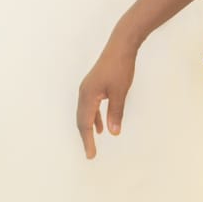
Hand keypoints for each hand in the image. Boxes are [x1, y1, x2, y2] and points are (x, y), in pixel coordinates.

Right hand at [76, 28, 138, 158]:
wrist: (121, 46)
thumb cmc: (120, 67)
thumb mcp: (120, 93)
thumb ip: (115, 113)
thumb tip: (113, 132)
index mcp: (87, 95)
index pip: (85, 124)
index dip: (88, 141)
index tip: (91, 155)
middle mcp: (84, 92)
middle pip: (81, 120)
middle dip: (85, 138)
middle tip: (91, 154)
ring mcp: (88, 88)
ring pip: (85, 113)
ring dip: (89, 128)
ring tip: (93, 142)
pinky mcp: (94, 85)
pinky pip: (90, 106)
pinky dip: (94, 117)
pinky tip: (101, 126)